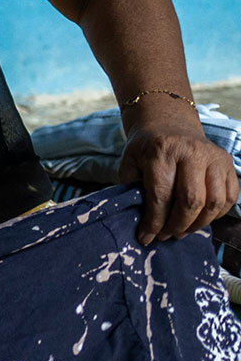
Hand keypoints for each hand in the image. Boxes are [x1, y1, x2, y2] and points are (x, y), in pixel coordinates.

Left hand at [122, 113, 238, 245]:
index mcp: (162, 150)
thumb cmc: (147, 147)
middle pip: (191, 200)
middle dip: (177, 225)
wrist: (169, 124)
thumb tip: (139, 221)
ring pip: (214, 202)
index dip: (154, 221)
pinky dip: (217, 214)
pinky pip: (230, 197)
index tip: (146, 237)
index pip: (161, 194)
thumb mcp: (130, 162)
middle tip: (166, 236)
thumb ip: (131, 188)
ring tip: (181, 231)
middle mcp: (192, 152)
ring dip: (198, 224)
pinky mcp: (228, 164)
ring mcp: (214, 158)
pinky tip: (200, 219)